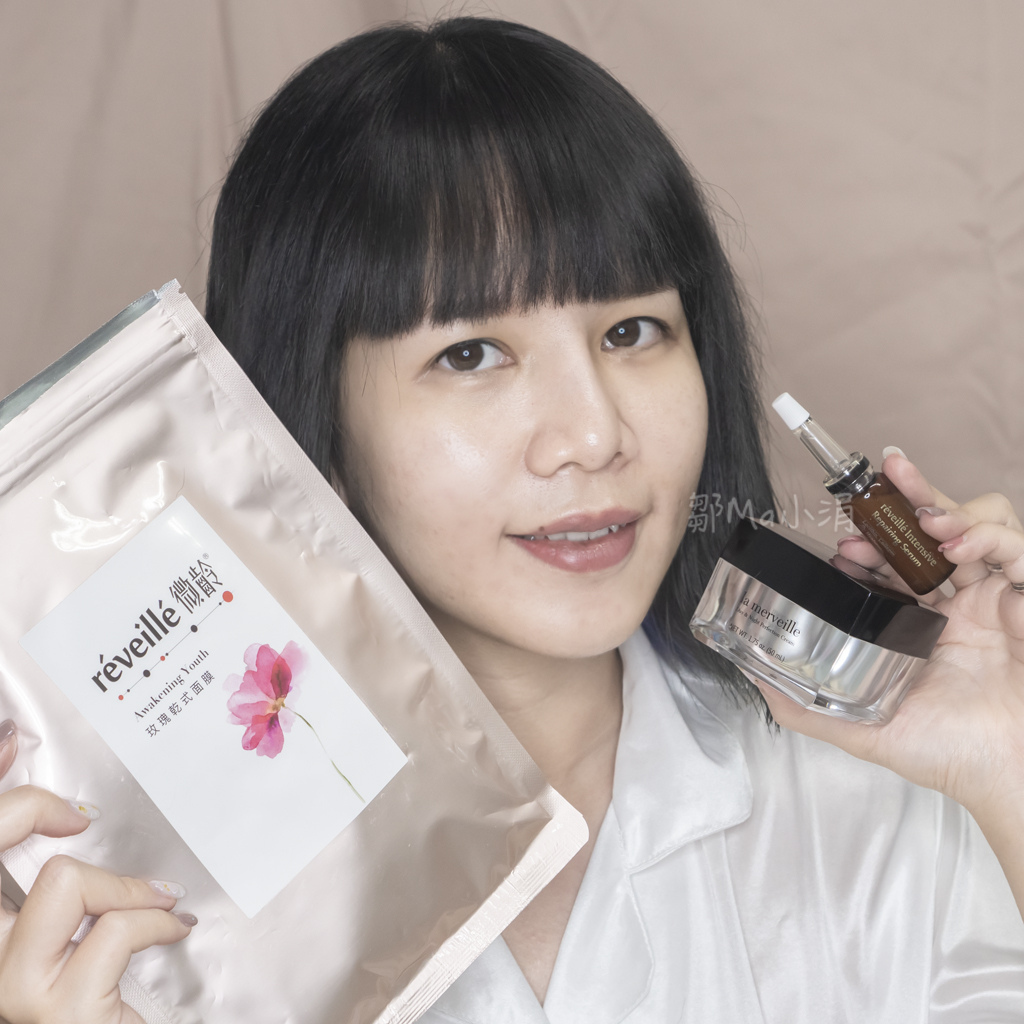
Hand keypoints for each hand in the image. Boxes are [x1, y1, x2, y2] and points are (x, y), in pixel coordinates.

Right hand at [0, 723, 193, 1023]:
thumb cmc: (93, 994)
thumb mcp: (71, 928)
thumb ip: (59, 876)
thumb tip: (67, 805)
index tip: (15, 739)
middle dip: (23, 809)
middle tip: (78, 816)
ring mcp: (8, 988)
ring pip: (62, 883)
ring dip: (122, 888)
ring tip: (156, 899)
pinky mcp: (58, 1010)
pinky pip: (115, 929)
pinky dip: (156, 920)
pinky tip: (173, 927)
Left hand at [748, 450, 1023, 822]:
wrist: (1004, 775)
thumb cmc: (945, 754)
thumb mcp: (861, 727)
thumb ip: (803, 703)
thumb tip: (748, 672)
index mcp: (917, 623)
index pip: (893, 562)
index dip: (872, 542)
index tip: (845, 543)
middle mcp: (955, 603)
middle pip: (931, 530)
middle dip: (908, 496)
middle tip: (883, 478)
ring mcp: (993, 598)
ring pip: (974, 523)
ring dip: (945, 508)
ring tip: (922, 519)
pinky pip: (1015, 548)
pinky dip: (986, 535)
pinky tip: (955, 545)